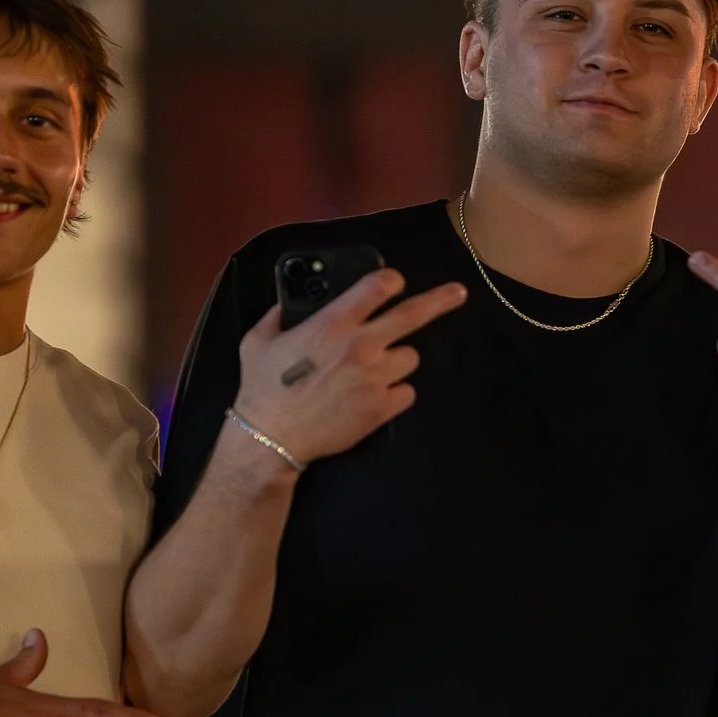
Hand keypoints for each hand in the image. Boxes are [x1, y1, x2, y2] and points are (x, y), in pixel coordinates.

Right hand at [231, 266, 467, 466]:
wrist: (272, 437)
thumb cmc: (262, 388)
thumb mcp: (259, 340)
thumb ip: (279, 315)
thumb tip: (289, 303)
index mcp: (333, 323)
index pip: (378, 286)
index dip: (391, 280)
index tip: (396, 282)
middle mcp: (361, 345)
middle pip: (414, 314)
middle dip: (441, 299)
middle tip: (458, 293)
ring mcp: (375, 377)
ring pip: (410, 357)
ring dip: (397, 360)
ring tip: (372, 370)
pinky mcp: (381, 407)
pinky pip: (407, 392)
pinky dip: (395, 393)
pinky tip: (374, 396)